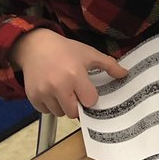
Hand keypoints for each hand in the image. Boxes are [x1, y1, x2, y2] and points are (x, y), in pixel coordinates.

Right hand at [11, 30, 126, 117]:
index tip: (87, 90)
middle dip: (77, 105)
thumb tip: (125, 74)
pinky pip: (46, 111)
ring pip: (59, 113)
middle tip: (74, 92)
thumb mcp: (89, 53)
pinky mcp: (32, 96)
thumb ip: (108, 65)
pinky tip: (51, 91)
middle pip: (74, 112)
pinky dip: (50, 105)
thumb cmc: (65, 50)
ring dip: (63, 106)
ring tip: (62, 90)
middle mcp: (58, 86)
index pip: (89, 101)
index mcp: (75, 75)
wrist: (36, 46)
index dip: (90, 97)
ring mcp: (44, 92)